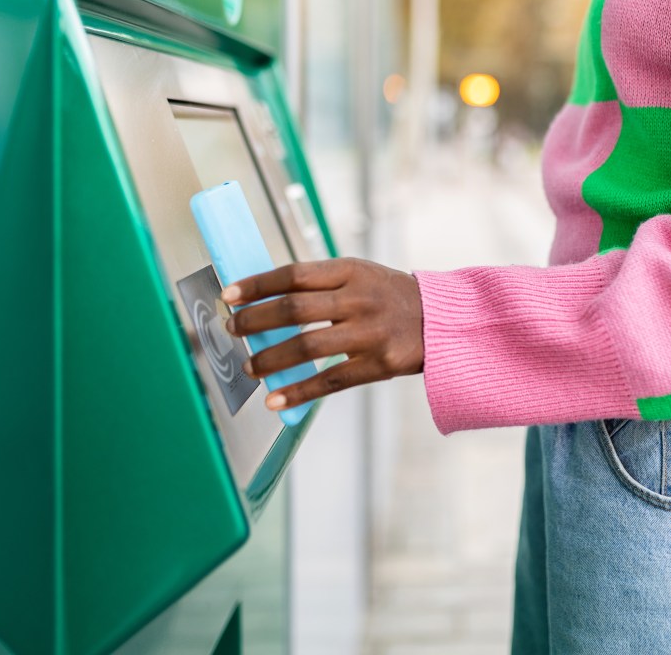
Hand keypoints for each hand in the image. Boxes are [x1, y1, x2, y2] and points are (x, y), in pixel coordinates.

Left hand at [221, 258, 423, 411]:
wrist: (442, 320)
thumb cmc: (390, 296)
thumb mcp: (360, 275)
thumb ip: (320, 284)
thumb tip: (264, 300)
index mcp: (351, 271)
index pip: (293, 274)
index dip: (257, 285)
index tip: (229, 295)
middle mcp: (359, 299)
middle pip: (294, 310)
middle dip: (254, 320)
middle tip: (232, 329)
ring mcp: (370, 332)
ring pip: (307, 346)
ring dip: (270, 359)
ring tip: (249, 366)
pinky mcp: (378, 364)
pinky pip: (329, 380)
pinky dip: (298, 392)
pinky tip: (275, 400)